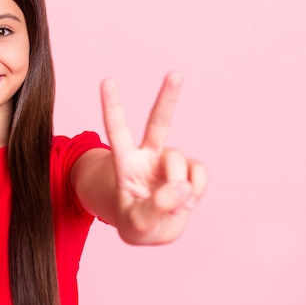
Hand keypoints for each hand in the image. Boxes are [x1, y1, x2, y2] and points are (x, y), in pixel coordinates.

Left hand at [101, 71, 206, 243]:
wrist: (153, 230)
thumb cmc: (135, 223)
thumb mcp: (136, 225)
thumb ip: (154, 208)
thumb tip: (180, 187)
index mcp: (125, 163)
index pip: (116, 131)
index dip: (112, 107)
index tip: (107, 81)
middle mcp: (147, 156)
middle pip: (158, 123)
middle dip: (168, 98)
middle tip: (175, 74)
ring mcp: (168, 163)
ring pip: (179, 161)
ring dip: (180, 188)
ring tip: (174, 207)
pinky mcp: (188, 171)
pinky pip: (198, 174)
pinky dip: (197, 192)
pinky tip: (186, 203)